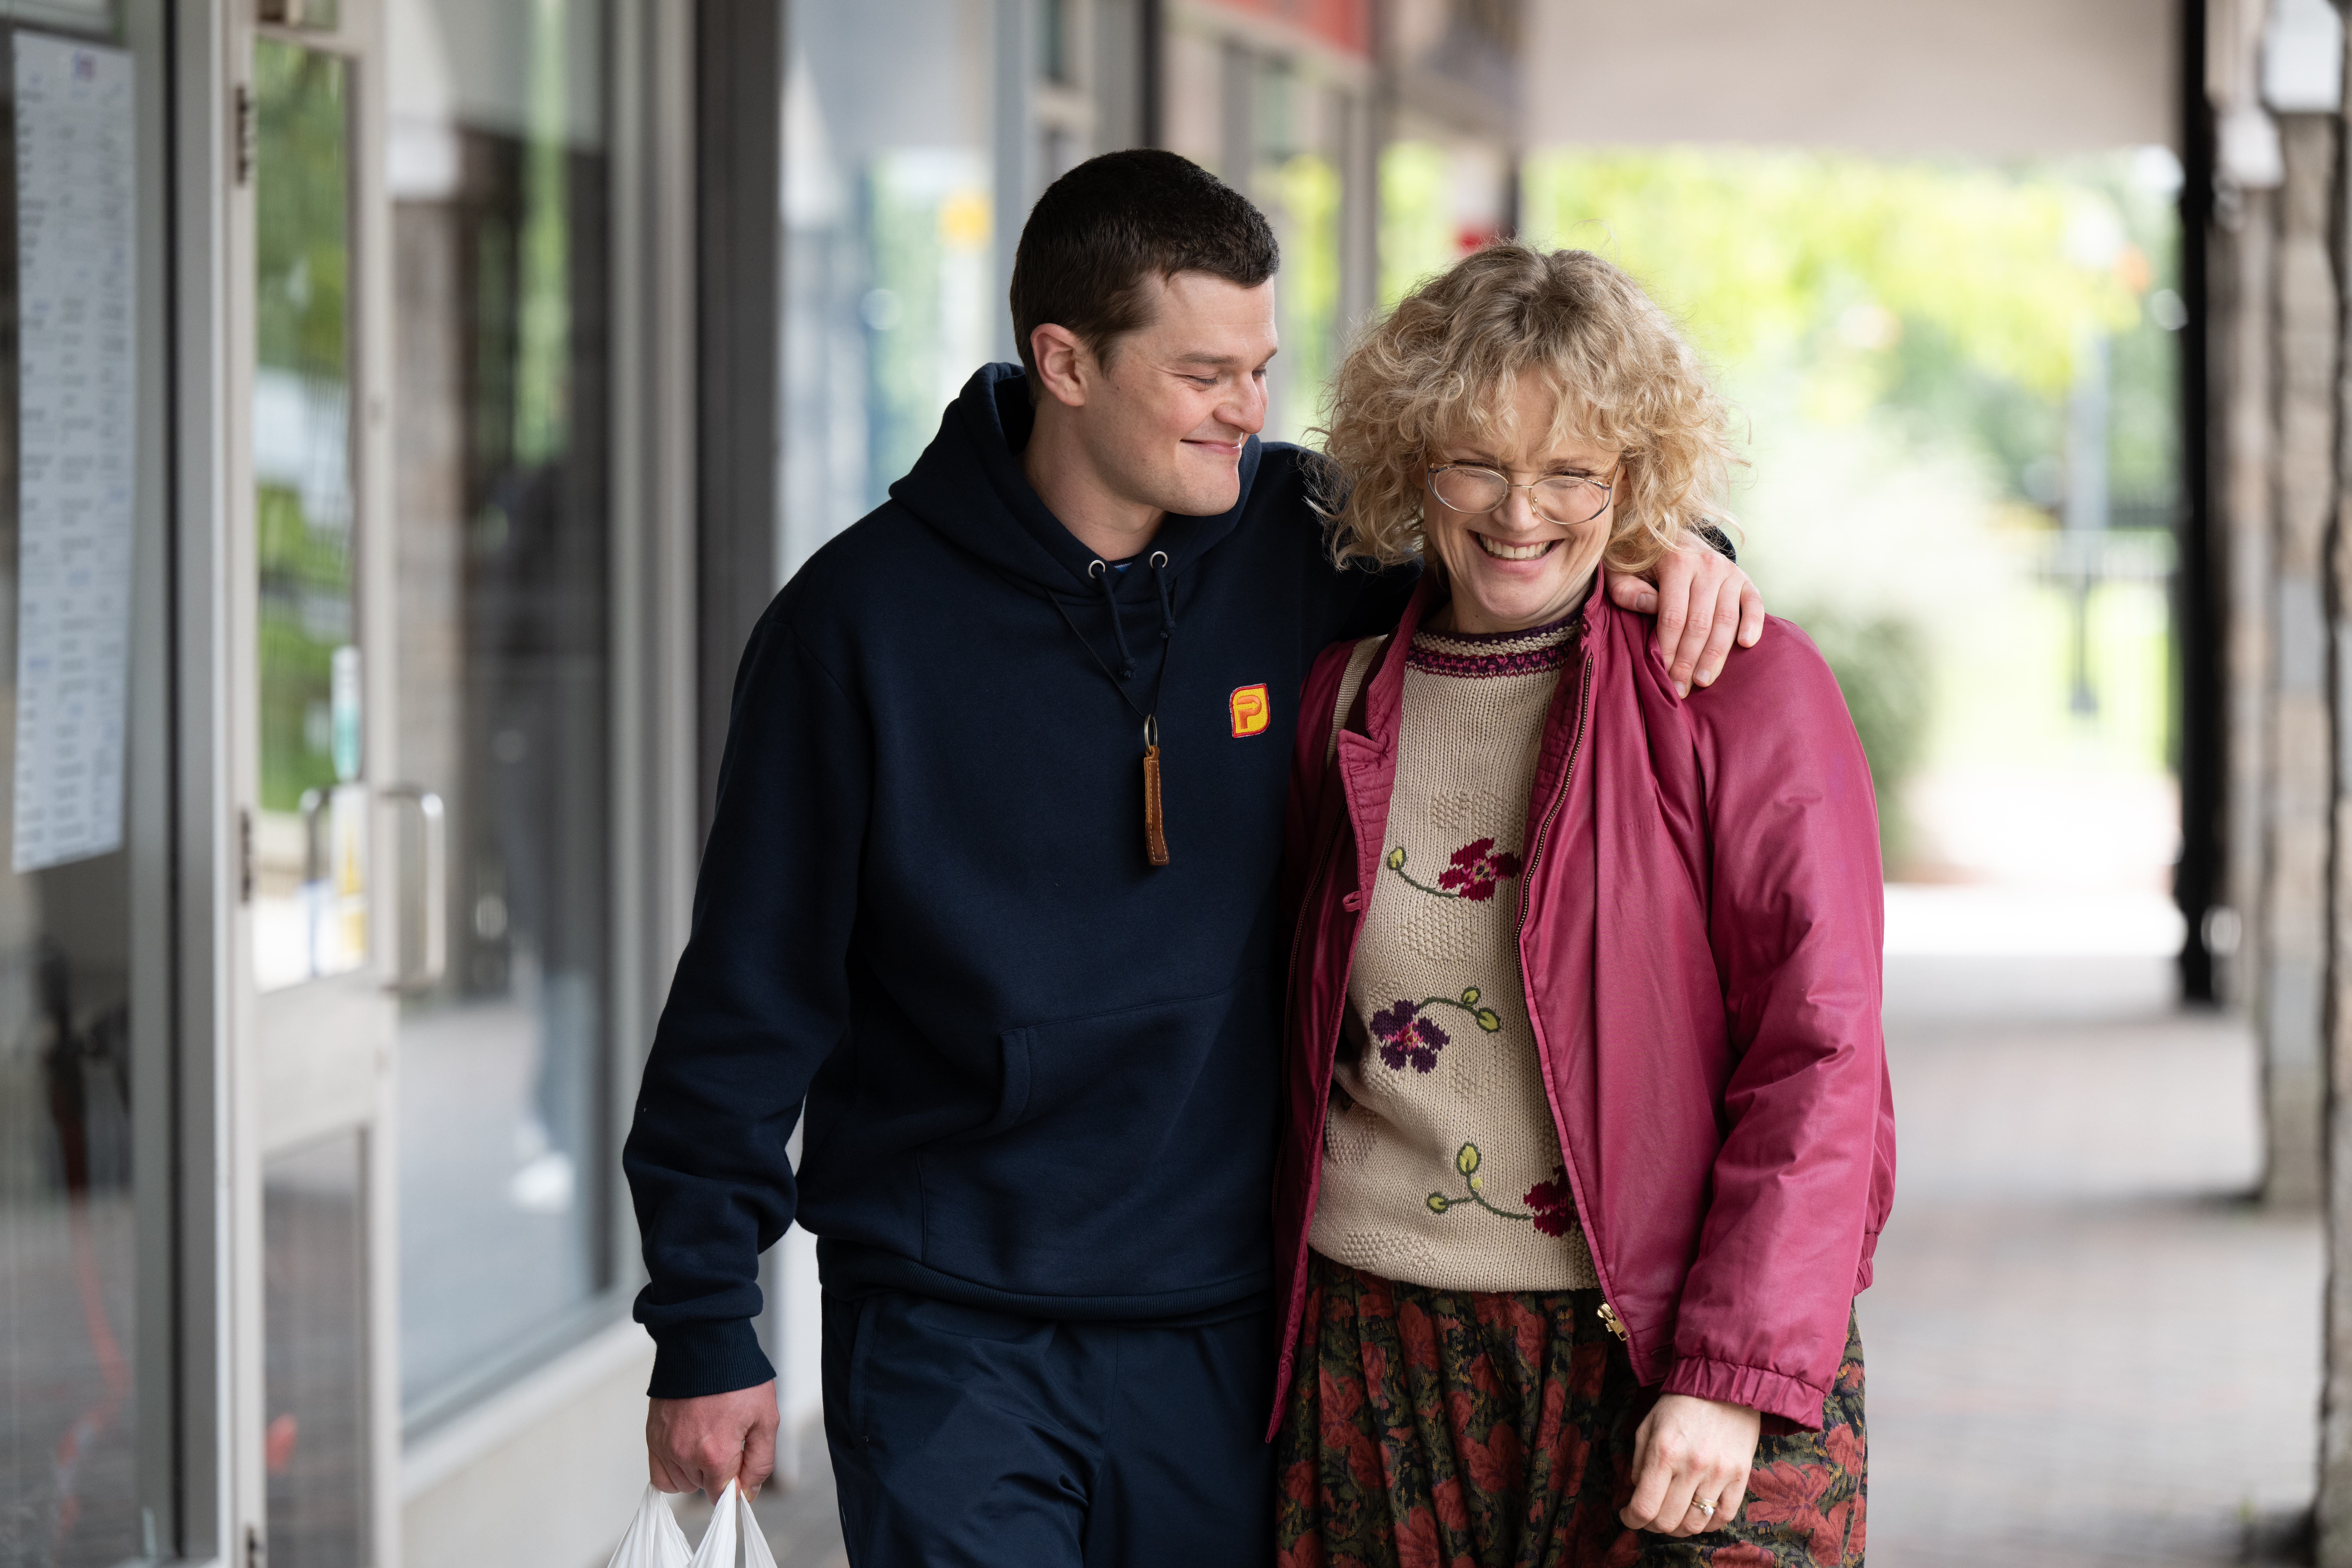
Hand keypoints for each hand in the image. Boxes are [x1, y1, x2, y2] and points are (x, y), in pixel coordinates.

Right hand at [647, 1381, 778, 1499]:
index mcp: (715, 1453)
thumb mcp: (765, 1419)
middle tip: (728, 1440)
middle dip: (719, 1472)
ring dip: (696, 1471)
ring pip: (682, 1483)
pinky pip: (659, 1475)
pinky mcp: (653, 1436)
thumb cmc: (738, 1378)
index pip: (723, 1494)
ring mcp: (665, 1445)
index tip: (741, 1466)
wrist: (706, 1344)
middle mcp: (685, 1454)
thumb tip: (748, 1492)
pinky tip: (688, 1453)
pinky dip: (673, 1471)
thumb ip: (760, 1462)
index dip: (736, 1484)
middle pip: (703, 1487)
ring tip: (709, 1439)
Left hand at [1605, 534, 1764, 696]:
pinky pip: (1753, 603)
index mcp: (1676, 562)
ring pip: (1726, 620)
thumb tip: (1650, 608)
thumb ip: (1627, 591)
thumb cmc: (1639, 559)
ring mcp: (1728, 570)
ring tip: (1704, 681)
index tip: (1662, 675)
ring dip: (1716, 655)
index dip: (1668, 650)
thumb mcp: (1619, 570)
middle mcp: (1706, 564)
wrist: (1667, 532)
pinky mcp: (1743, 577)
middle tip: (1681, 689)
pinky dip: (1754, 623)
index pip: (1673, 617)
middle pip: (1700, 623)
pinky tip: (1746, 645)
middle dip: (1689, 660)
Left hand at [1620, 1393, 1759, 1536]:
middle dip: (1652, 1525)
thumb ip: (1638, 1462)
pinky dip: (1708, 1524)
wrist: (1724, 1385)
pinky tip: (1698, 1514)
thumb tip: (1636, 1493)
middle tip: (1649, 1516)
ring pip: (1695, 1524)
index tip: (1628, 1516)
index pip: (1644, 1507)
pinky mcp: (1741, 1476)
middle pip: (1668, 1521)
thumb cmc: (1680, 1404)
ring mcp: (1720, 1473)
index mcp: (1664, 1452)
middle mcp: (1692, 1466)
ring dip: (1679, 1528)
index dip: (1631, 1520)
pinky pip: (1724, 1516)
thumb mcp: (1648, 1426)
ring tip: (1673, 1516)